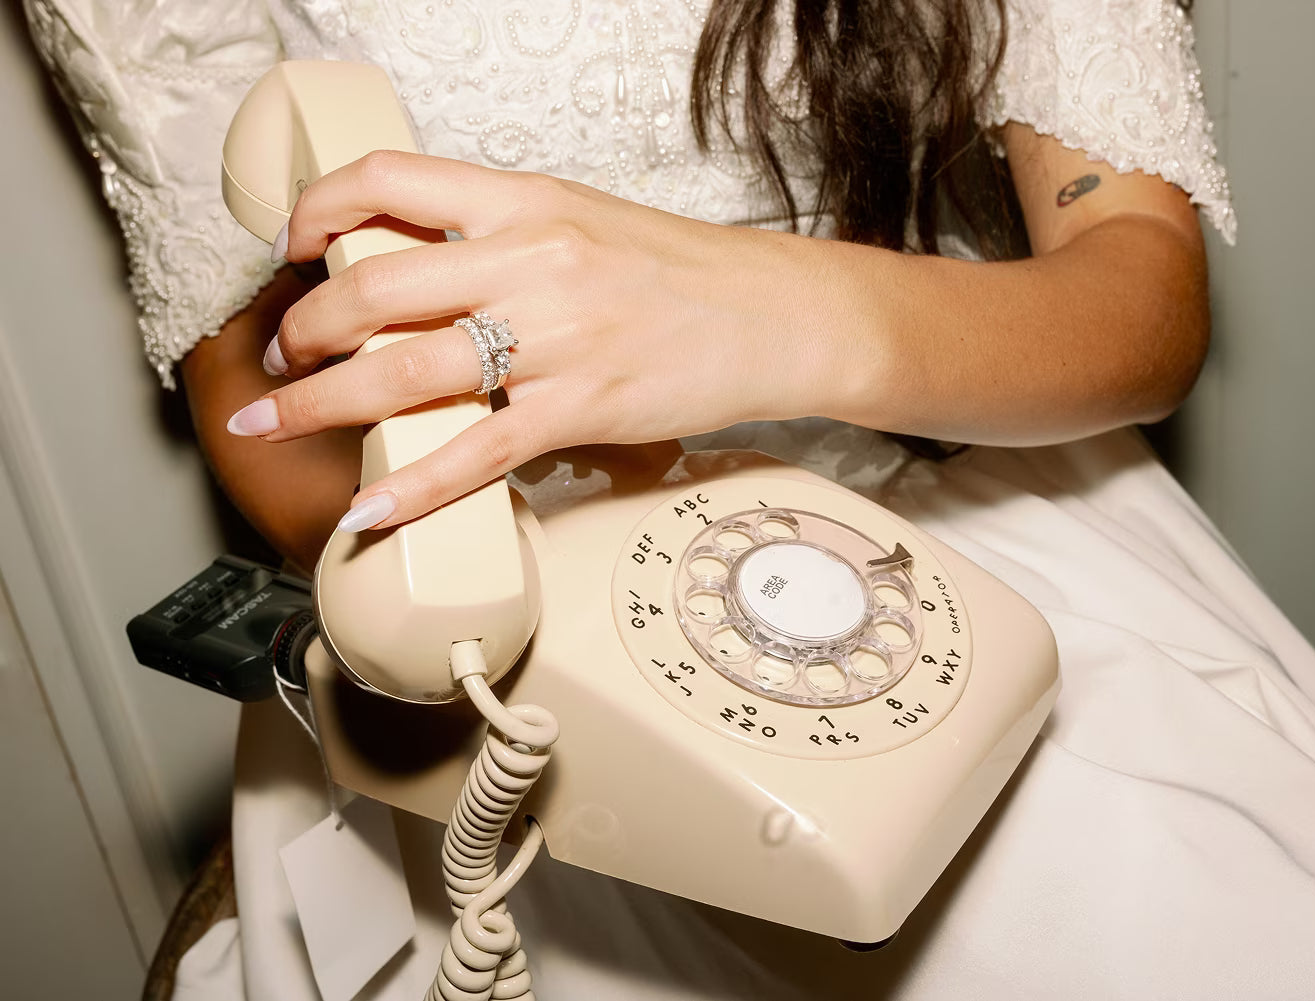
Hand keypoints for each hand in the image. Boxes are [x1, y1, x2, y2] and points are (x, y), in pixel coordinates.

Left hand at [227, 151, 860, 529]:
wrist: (779, 315)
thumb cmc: (689, 276)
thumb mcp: (585, 222)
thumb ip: (501, 236)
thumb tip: (416, 266)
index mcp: (528, 201)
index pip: (388, 180)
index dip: (316, 211)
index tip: (291, 248)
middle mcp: (532, 262)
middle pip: (372, 286)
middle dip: (303, 330)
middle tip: (281, 359)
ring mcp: (556, 340)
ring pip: (405, 372)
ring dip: (321, 403)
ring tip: (278, 421)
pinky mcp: (583, 409)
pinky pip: (476, 453)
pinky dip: (412, 485)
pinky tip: (370, 507)